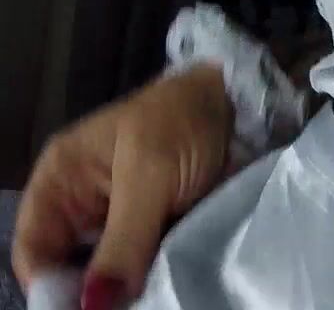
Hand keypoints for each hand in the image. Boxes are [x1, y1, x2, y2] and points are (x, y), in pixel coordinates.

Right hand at [10, 63, 231, 307]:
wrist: (243, 99)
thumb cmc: (184, 120)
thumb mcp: (149, 175)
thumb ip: (122, 240)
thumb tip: (94, 303)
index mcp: (62, 179)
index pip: (34, 247)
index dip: (48, 283)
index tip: (84, 306)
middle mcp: (83, 203)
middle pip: (68, 265)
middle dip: (90, 291)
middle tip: (121, 307)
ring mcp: (122, 216)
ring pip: (108, 270)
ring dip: (125, 286)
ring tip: (145, 298)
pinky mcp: (158, 225)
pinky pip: (144, 264)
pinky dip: (152, 277)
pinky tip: (162, 286)